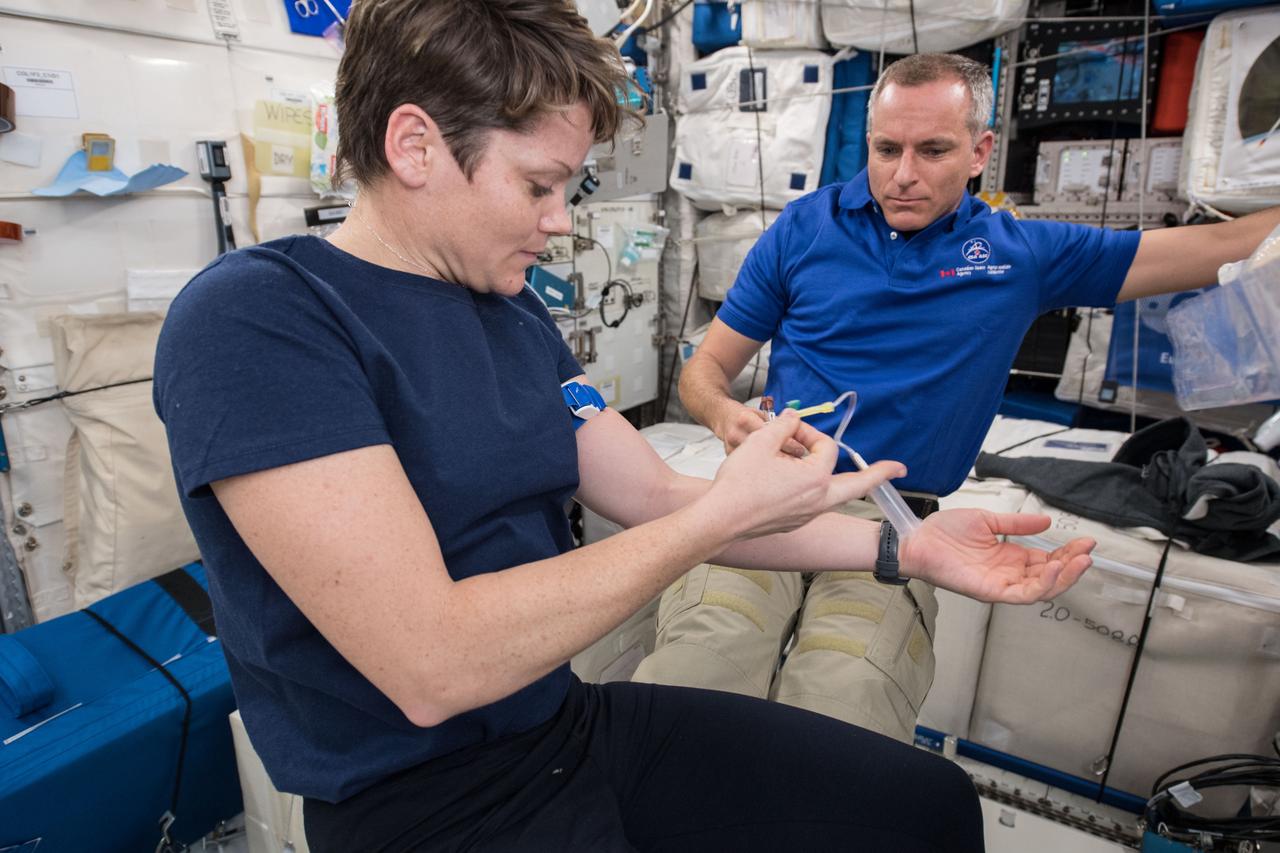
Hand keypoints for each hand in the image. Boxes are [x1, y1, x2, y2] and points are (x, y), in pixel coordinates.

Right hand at [703, 411, 905, 539]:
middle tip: (900, 469)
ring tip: (869, 478)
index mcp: (814, 478)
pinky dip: (818, 491)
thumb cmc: (738, 483)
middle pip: (858, 484)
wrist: (720, 519)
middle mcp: (817, 500)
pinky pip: (815, 505)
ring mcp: (806, 515)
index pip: (826, 447)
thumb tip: (792, 417)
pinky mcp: (793, 523)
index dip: (808, 432)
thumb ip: (782, 425)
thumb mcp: (760, 442)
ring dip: (849, 483)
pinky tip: (807, 486)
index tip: (788, 428)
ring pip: (838, 496)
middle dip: (880, 474)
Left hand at [899, 509, 1093, 603]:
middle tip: (1088, 550)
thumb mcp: (987, 521)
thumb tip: (1046, 521)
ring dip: (1064, 576)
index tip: (1086, 541)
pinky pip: (1022, 594)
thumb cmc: (945, 531)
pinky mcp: (990, 591)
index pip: (1047, 560)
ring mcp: (1000, 584)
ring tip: (1079, 559)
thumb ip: (1017, 524)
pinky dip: (1041, 583)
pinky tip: (1054, 567)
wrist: (919, 538)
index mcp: (1010, 558)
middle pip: (1050, 576)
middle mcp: (1008, 574)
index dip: (1068, 553)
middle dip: (1072, 564)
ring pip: (1041, 589)